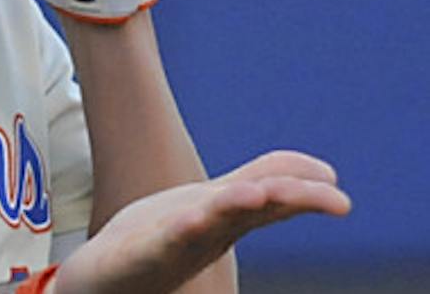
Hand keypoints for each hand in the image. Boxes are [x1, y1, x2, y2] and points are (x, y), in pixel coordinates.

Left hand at [52, 150, 350, 293]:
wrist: (103, 277)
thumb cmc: (164, 239)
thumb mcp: (217, 203)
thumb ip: (261, 181)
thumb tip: (324, 169)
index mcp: (229, 218)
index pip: (275, 199)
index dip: (308, 194)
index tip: (345, 199)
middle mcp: (210, 232)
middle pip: (254, 206)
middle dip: (289, 196)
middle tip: (337, 199)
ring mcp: (177, 242)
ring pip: (212, 221)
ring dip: (235, 207)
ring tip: (257, 194)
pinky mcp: (142, 252)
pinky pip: (165, 240)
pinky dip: (181, 230)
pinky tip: (192, 218)